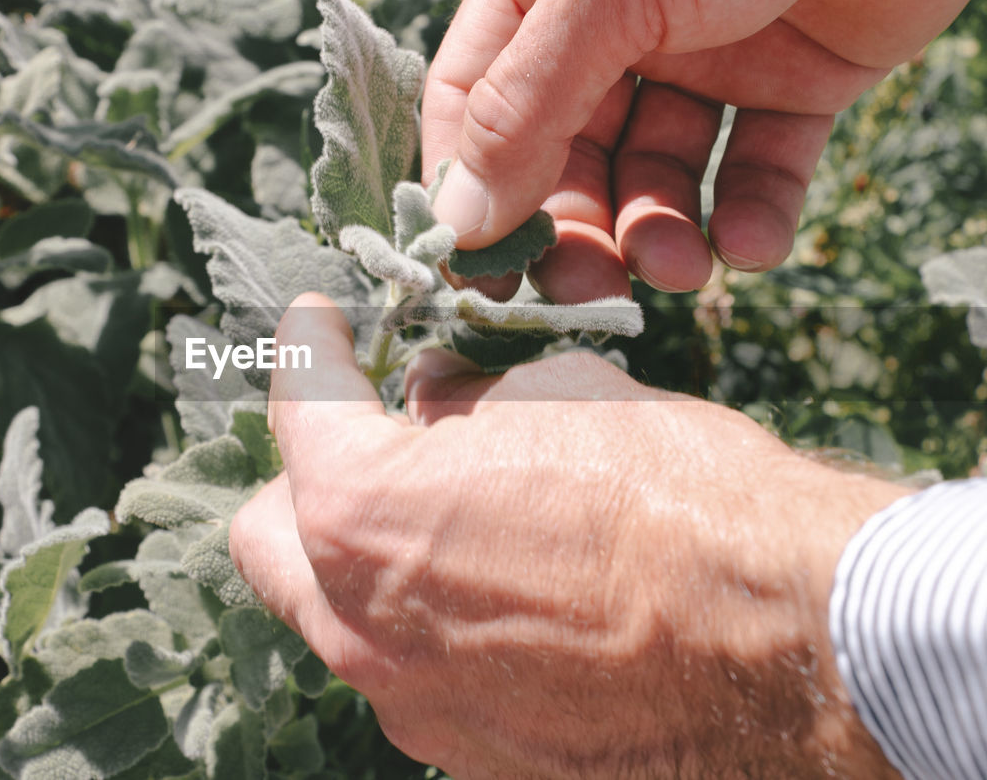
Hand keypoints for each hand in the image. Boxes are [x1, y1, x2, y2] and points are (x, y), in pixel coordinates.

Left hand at [230, 293, 912, 778]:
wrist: (795, 645)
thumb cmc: (682, 503)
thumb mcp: (560, 395)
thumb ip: (467, 394)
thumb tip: (434, 393)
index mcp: (360, 511)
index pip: (297, 407)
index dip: (308, 350)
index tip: (318, 326)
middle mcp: (358, 626)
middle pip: (269, 538)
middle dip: (303, 477)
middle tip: (364, 439)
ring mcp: (410, 705)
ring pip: (337, 617)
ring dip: (368, 558)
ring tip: (449, 519)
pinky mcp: (468, 754)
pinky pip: (411, 673)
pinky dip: (428, 624)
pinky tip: (502, 596)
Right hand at [424, 0, 986, 299]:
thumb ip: (522, 106)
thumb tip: (458, 218)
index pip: (472, 99)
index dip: (469, 187)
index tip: (479, 270)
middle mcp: (612, 26)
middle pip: (563, 156)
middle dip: (574, 230)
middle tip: (587, 292)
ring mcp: (704, 57)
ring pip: (656, 176)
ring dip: (659, 235)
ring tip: (682, 270)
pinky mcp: (793, 83)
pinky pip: (754, 169)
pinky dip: (749, 217)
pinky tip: (749, 244)